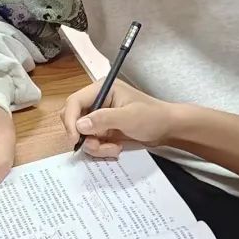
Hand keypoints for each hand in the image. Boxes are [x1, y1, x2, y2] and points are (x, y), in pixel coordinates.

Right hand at [61, 80, 175, 157]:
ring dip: (95, 145)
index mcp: (102, 89)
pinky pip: (92, 142)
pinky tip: (116, 148)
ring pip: (82, 134)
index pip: (74, 102)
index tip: (75, 138)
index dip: (70, 120)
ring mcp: (100, 117)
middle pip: (73, 119)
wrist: (168, 129)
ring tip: (114, 148)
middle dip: (84, 136)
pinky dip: (101, 148)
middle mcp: (98, 101)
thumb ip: (104, 119)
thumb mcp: (129, 117)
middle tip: (98, 145)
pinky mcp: (104, 129)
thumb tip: (80, 125)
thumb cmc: (153, 117)